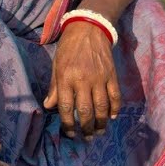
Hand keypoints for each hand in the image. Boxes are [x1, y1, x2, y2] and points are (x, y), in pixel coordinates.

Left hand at [43, 20, 120, 140]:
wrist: (89, 28)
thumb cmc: (69, 48)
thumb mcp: (56, 65)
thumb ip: (54, 87)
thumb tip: (49, 106)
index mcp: (66, 78)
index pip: (67, 107)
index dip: (68, 124)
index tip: (70, 133)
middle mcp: (83, 80)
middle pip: (86, 111)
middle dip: (86, 128)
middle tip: (86, 137)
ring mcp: (99, 78)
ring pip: (102, 107)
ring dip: (101, 123)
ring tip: (98, 132)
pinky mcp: (112, 75)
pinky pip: (115, 96)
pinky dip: (115, 109)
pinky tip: (112, 117)